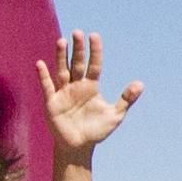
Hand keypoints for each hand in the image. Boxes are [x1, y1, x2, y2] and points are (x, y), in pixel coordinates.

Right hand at [38, 30, 141, 158]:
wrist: (79, 147)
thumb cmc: (96, 131)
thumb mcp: (115, 115)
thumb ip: (126, 99)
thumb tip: (141, 83)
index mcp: (91, 86)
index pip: (94, 65)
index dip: (94, 51)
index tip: (94, 36)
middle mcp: (76, 86)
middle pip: (77, 64)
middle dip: (77, 49)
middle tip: (77, 32)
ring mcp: (63, 93)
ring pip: (62, 71)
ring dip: (61, 57)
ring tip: (62, 41)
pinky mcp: (52, 102)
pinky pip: (47, 87)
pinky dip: (43, 76)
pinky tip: (40, 64)